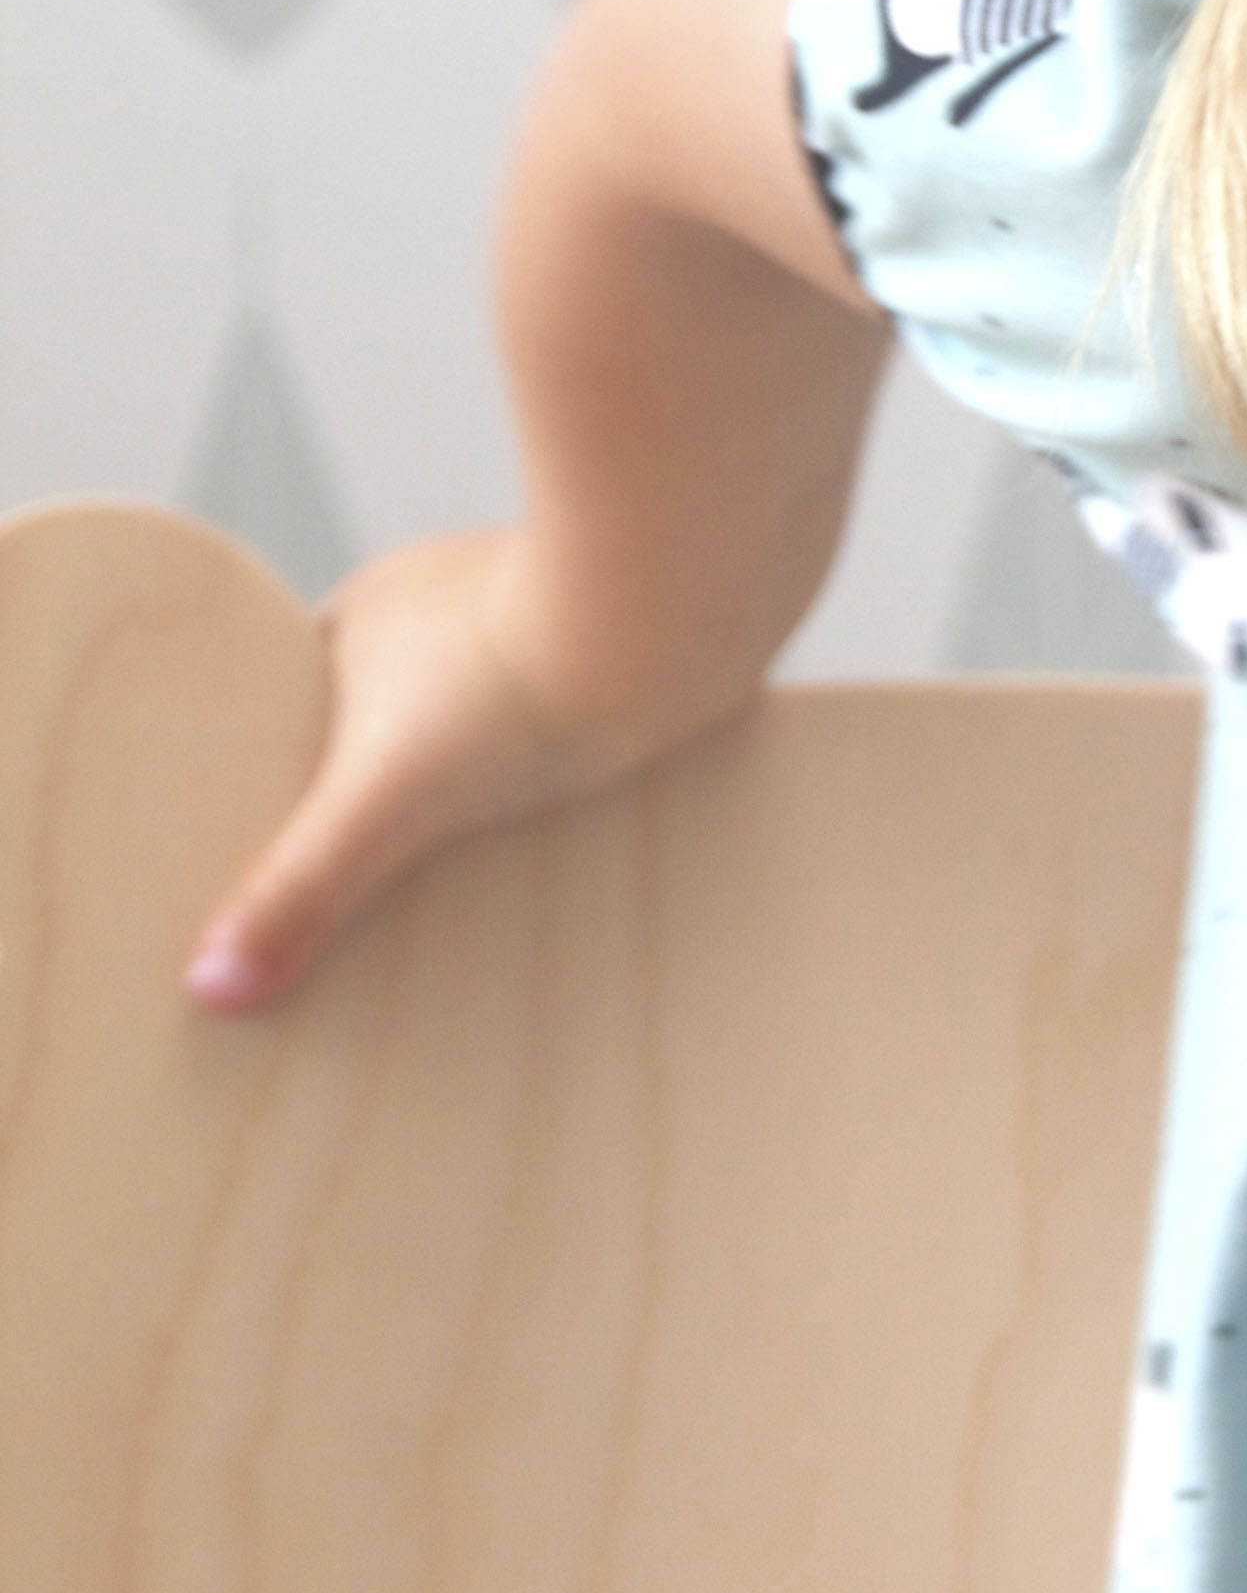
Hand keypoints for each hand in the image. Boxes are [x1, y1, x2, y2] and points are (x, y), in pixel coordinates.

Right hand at [184, 526, 720, 1011]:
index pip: (303, 707)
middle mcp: (459, 604)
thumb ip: (303, 890)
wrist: (690, 617)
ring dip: (488, 796)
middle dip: (388, 799)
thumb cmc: (528, 679)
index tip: (277, 856)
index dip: (289, 779)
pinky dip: (569, 782)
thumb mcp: (393, 797)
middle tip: (369, 903)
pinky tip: (572, 848)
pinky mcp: (633, 659)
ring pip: (493, 730)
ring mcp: (550, 626)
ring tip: (469, 898)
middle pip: (397, 725)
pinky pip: (580, 733)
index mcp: (375, 610)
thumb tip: (211, 988)